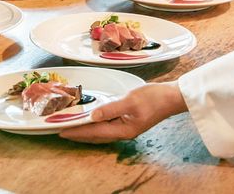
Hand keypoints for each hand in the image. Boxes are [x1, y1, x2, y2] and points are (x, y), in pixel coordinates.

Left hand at [60, 82, 186, 143]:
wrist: (172, 98)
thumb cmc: (153, 98)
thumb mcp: (131, 101)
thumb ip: (111, 109)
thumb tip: (93, 116)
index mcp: (123, 130)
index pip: (94, 132)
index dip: (77, 132)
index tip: (61, 131)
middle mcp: (123, 132)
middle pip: (95, 136)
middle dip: (78, 134)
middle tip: (61, 131)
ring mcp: (126, 127)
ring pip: (100, 132)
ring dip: (86, 131)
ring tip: (72, 127)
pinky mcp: (128, 121)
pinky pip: (106, 126)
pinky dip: (95, 124)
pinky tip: (91, 120)